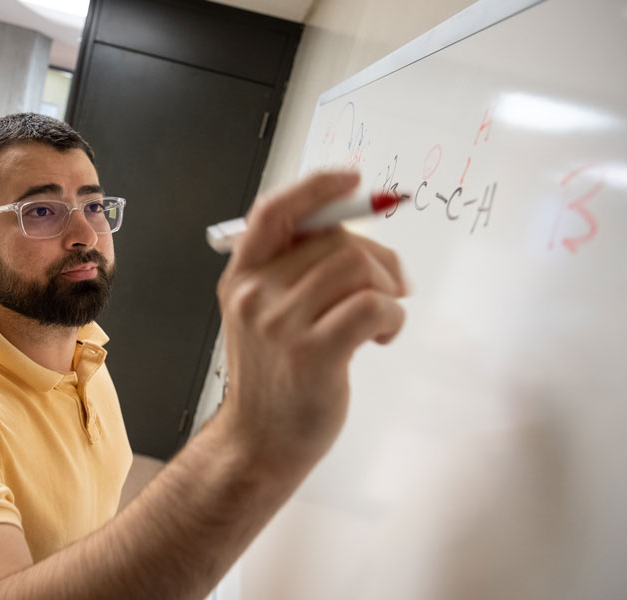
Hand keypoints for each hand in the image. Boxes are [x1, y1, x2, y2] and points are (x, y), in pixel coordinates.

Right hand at [216, 171, 406, 472]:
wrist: (259, 442)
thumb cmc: (273, 378)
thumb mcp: (263, 316)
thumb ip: (292, 273)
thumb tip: (350, 230)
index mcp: (241, 278)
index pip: (274, 212)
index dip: (316, 188)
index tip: (352, 179)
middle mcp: (255, 294)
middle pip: (334, 240)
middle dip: (378, 257)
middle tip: (392, 285)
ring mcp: (280, 324)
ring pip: (357, 267)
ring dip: (387, 289)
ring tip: (381, 318)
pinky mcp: (313, 354)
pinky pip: (371, 306)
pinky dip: (391, 316)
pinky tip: (381, 337)